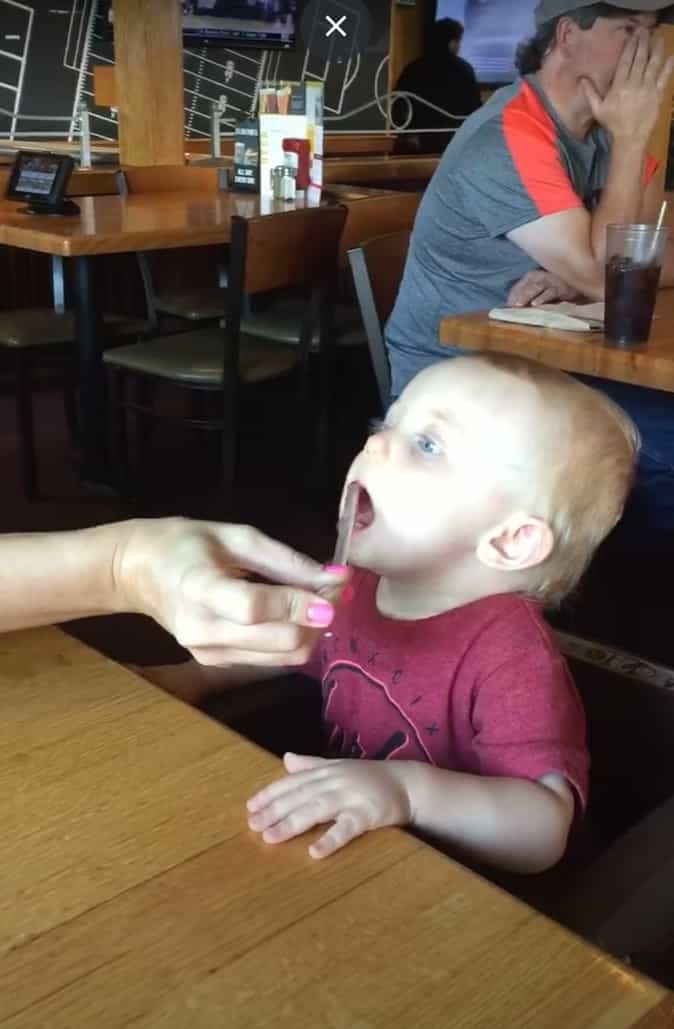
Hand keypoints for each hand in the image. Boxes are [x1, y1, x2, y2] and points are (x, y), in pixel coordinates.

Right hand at [114, 518, 348, 665]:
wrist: (139, 572)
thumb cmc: (187, 544)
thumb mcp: (237, 536)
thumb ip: (287, 560)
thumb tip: (337, 577)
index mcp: (198, 588)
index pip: (254, 608)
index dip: (298, 605)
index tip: (334, 594)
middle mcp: (201, 630)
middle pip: (278, 642)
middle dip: (317, 620)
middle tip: (334, 591)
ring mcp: (207, 653)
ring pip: (283, 658)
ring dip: (311, 632)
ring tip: (318, 601)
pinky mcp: (215, 664)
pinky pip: (271, 660)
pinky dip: (293, 640)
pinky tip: (294, 615)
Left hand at [247, 753, 413, 858]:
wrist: (407, 783)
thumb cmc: (370, 777)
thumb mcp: (339, 767)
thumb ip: (311, 764)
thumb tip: (286, 758)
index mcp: (326, 771)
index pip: (292, 782)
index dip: (270, 793)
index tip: (250, 807)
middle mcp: (334, 781)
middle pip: (299, 796)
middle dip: (274, 811)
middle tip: (253, 826)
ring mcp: (351, 796)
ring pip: (315, 809)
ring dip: (291, 824)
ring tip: (270, 838)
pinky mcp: (367, 814)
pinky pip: (347, 828)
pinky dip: (330, 839)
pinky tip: (315, 852)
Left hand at [506, 269, 580, 307]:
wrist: (581, 285)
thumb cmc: (558, 287)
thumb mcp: (542, 289)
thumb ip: (530, 294)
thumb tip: (514, 304)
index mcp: (535, 274)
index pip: (521, 283)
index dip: (513, 293)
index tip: (506, 305)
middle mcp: (542, 274)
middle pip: (527, 284)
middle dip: (518, 295)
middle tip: (510, 305)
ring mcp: (552, 280)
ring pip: (536, 287)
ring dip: (527, 296)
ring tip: (518, 304)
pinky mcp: (561, 288)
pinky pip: (550, 293)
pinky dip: (542, 298)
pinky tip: (535, 304)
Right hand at [581, 29, 673, 144]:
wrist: (629, 138)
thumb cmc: (613, 123)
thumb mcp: (598, 110)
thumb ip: (590, 93)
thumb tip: (581, 80)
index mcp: (619, 86)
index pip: (626, 62)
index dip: (630, 47)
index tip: (633, 35)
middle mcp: (634, 84)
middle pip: (640, 59)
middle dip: (643, 43)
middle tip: (645, 31)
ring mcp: (647, 89)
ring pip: (653, 65)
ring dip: (656, 50)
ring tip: (658, 38)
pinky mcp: (657, 95)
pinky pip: (664, 79)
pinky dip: (668, 68)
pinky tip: (670, 57)